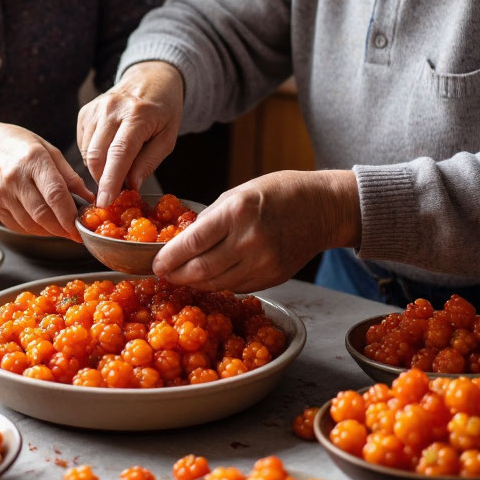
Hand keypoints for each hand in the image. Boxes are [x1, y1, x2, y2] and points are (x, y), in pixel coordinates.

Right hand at [0, 116, 91, 239]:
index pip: (55, 194)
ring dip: (50, 231)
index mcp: (33, 160)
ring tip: (61, 228)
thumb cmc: (19, 145)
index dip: (70, 215)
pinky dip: (34, 229)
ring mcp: (1, 194)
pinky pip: (18, 226)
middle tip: (75, 233)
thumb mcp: (49, 150)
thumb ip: (70, 176)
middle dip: (62, 229)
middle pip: (42, 214)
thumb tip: (89, 198)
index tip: (82, 227)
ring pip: (30, 224)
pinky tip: (43, 225)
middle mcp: (14, 178)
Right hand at [77, 61, 184, 205]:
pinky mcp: (85, 112)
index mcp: (137, 115)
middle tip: (116, 192)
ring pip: (87, 153)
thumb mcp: (167, 138)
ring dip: (99, 170)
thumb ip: (148, 162)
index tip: (105, 202)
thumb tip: (131, 186)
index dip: (111, 181)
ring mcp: (95, 109)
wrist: (150, 78)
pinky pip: (83, 145)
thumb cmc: (163, 110)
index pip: (119, 153)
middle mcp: (112, 109)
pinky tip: (108, 153)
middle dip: (103, 180)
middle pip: (97, 155)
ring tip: (117, 170)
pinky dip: (94, 157)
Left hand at [151, 169, 361, 291]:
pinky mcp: (273, 278)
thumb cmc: (279, 192)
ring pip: (217, 284)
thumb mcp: (239, 192)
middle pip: (201, 271)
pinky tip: (211, 277)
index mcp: (237, 212)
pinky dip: (219, 284)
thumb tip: (183, 242)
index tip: (156, 264)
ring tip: (183, 277)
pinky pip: (236, 287)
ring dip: (195, 283)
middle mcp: (250, 240)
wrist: (323, 208)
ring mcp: (263, 263)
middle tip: (165, 274)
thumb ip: (211, 218)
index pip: (192, 243)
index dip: (169, 258)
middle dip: (177, 275)